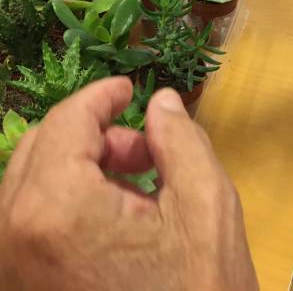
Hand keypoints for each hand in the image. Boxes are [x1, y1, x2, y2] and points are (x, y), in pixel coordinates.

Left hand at [0, 79, 257, 290]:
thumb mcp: (206, 206)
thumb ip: (180, 138)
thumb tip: (161, 103)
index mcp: (54, 210)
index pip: (66, 122)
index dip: (102, 96)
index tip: (130, 90)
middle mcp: (12, 237)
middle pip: (41, 148)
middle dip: (94, 134)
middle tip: (145, 146)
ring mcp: (12, 270)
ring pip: (32, 185)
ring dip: (81, 167)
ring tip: (139, 182)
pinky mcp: (22, 287)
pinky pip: (30, 224)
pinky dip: (68, 203)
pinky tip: (116, 218)